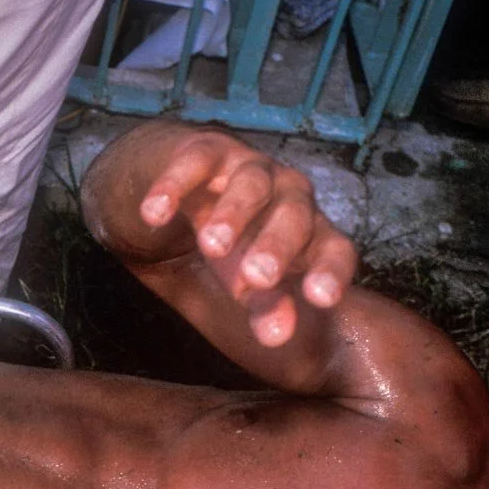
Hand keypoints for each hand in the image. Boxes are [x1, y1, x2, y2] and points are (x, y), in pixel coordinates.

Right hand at [135, 130, 356, 346]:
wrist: (189, 187)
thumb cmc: (235, 242)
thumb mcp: (248, 281)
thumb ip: (264, 307)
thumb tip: (274, 338)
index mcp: (311, 232)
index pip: (334, 249)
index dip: (331, 271)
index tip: (320, 298)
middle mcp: (290, 195)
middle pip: (294, 215)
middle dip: (278, 245)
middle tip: (258, 277)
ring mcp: (250, 168)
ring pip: (251, 185)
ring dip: (234, 214)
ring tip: (211, 246)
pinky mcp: (208, 150)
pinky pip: (195, 164)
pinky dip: (174, 187)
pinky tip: (154, 214)